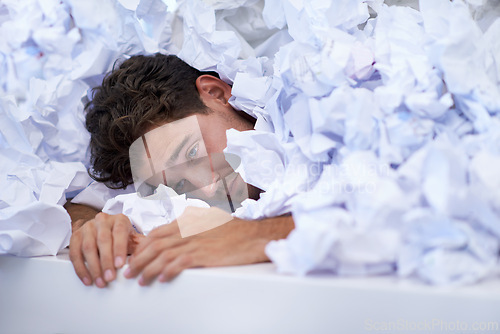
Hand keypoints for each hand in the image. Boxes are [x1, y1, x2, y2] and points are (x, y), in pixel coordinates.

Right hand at [69, 213, 143, 286]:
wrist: (106, 229)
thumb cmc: (122, 237)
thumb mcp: (133, 238)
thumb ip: (140, 247)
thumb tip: (147, 258)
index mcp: (119, 219)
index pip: (119, 232)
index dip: (119, 249)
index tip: (120, 265)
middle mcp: (102, 220)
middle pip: (103, 240)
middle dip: (106, 261)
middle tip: (110, 278)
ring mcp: (87, 227)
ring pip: (88, 247)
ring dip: (93, 267)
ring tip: (100, 281)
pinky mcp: (75, 236)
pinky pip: (75, 253)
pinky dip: (80, 268)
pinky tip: (88, 279)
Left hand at [125, 207, 293, 284]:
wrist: (254, 236)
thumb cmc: (235, 230)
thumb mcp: (210, 221)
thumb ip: (193, 225)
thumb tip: (180, 231)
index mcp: (188, 221)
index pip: (157, 232)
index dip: (142, 246)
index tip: (135, 257)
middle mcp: (188, 229)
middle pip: (154, 244)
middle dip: (138, 259)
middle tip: (129, 271)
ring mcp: (195, 241)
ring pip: (162, 255)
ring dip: (148, 269)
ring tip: (140, 280)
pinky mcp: (203, 254)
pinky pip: (179, 263)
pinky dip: (167, 271)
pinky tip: (161, 279)